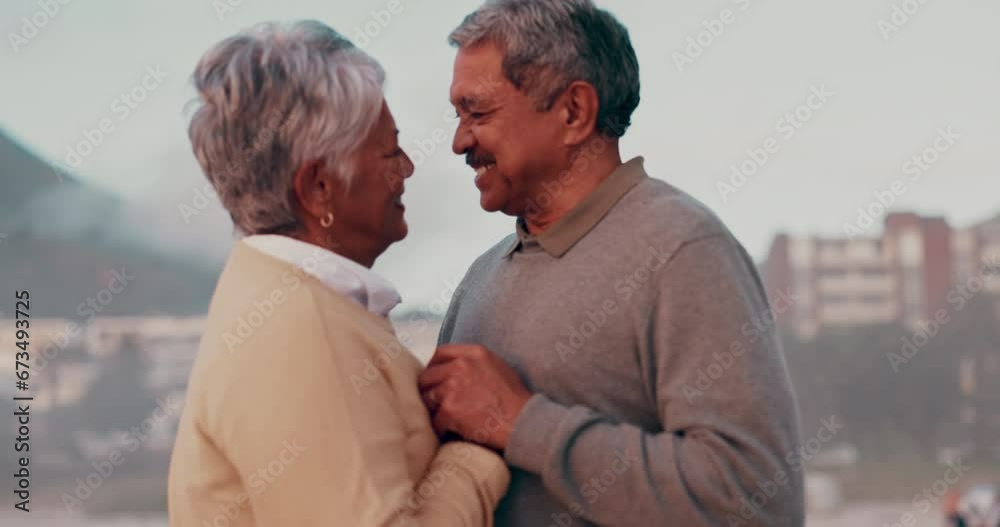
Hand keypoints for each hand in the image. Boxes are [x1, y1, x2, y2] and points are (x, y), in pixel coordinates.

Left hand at [418, 344, 532, 450]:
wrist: (523, 422)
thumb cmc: (515, 399)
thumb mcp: (499, 367)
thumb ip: (475, 363)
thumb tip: (456, 368)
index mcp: (474, 353)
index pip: (441, 353)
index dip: (434, 367)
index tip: (434, 378)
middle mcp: (461, 366)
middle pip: (428, 376)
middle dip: (430, 390)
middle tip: (436, 403)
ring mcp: (453, 387)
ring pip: (428, 398)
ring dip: (434, 409)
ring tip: (445, 418)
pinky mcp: (449, 409)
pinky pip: (435, 420)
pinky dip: (441, 428)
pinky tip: (450, 432)